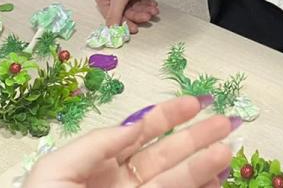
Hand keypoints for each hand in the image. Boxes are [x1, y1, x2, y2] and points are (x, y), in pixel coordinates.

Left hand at [25, 95, 234, 187]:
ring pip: (177, 182)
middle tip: (227, 122)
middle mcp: (121, 186)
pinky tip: (217, 182)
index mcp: (97, 167)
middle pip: (166, 156)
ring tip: (227, 152)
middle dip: (197, 137)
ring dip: (203, 167)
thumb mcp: (54, 173)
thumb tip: (134, 123)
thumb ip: (95, 145)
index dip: (167, 116)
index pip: (138, 134)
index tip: (196, 102)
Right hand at [95, 0, 161, 33]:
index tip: (133, 29)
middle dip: (138, 16)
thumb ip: (115, 15)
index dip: (123, 24)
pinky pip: (143, 7)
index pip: (112, 17)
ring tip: (152, 10)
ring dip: (145, 12)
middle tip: (146, 16)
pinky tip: (153, 5)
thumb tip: (111, 31)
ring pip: (136, 12)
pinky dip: (149, 8)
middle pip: (126, 16)